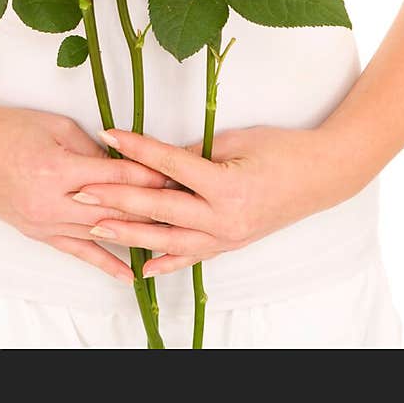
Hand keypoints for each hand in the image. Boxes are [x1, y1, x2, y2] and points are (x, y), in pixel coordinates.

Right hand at [0, 102, 171, 284]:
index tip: (175, 173)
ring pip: (99, 234)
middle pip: (113, 210)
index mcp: (58, 170)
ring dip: (134, 235)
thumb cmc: (8, 128)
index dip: (148, 174)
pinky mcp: (36, 232)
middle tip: (182, 206)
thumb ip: (92, 150)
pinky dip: (103, 263)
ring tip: (168, 240)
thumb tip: (123, 164)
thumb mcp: (56, 127)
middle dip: (150, 207)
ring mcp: (43, 223)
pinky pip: (76, 251)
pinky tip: (127, 273)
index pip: (116, 176)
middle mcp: (51, 203)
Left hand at [68, 122, 364, 276]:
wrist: (322, 176)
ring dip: (129, 235)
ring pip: (168, 239)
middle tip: (81, 191)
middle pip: (158, 208)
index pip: (168, 164)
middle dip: (116, 199)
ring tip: (94, 228)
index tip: (106, 134)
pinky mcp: (231, 244)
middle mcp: (223, 218)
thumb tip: (156, 160)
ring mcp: (227, 236)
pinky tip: (143, 267)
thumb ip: (195, 153)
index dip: (135, 147)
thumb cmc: (281, 149)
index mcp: (224, 184)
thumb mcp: (236, 140)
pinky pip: (193, 256)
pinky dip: (167, 261)